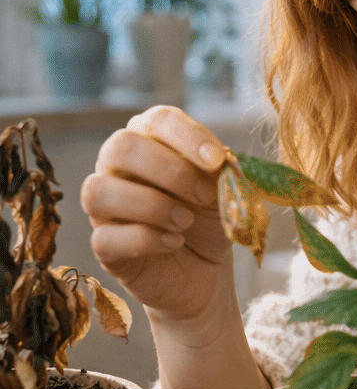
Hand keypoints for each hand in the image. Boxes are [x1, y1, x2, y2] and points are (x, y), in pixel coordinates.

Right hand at [80, 105, 232, 325]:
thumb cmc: (209, 219)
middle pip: (121, 146)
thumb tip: (222, 161)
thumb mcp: (224, 190)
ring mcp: (104, 206)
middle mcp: (118, 166)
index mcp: (151, 141)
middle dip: (170, 170)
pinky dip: (146, 240)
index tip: (217, 160)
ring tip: (186, 223)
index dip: (188, 136)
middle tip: (205, 196)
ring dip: (153, 206)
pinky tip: (173, 244)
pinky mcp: (103, 245)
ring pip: (99, 191)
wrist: (206, 269)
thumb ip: (222, 171)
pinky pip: (105, 237)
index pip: (158, 119)